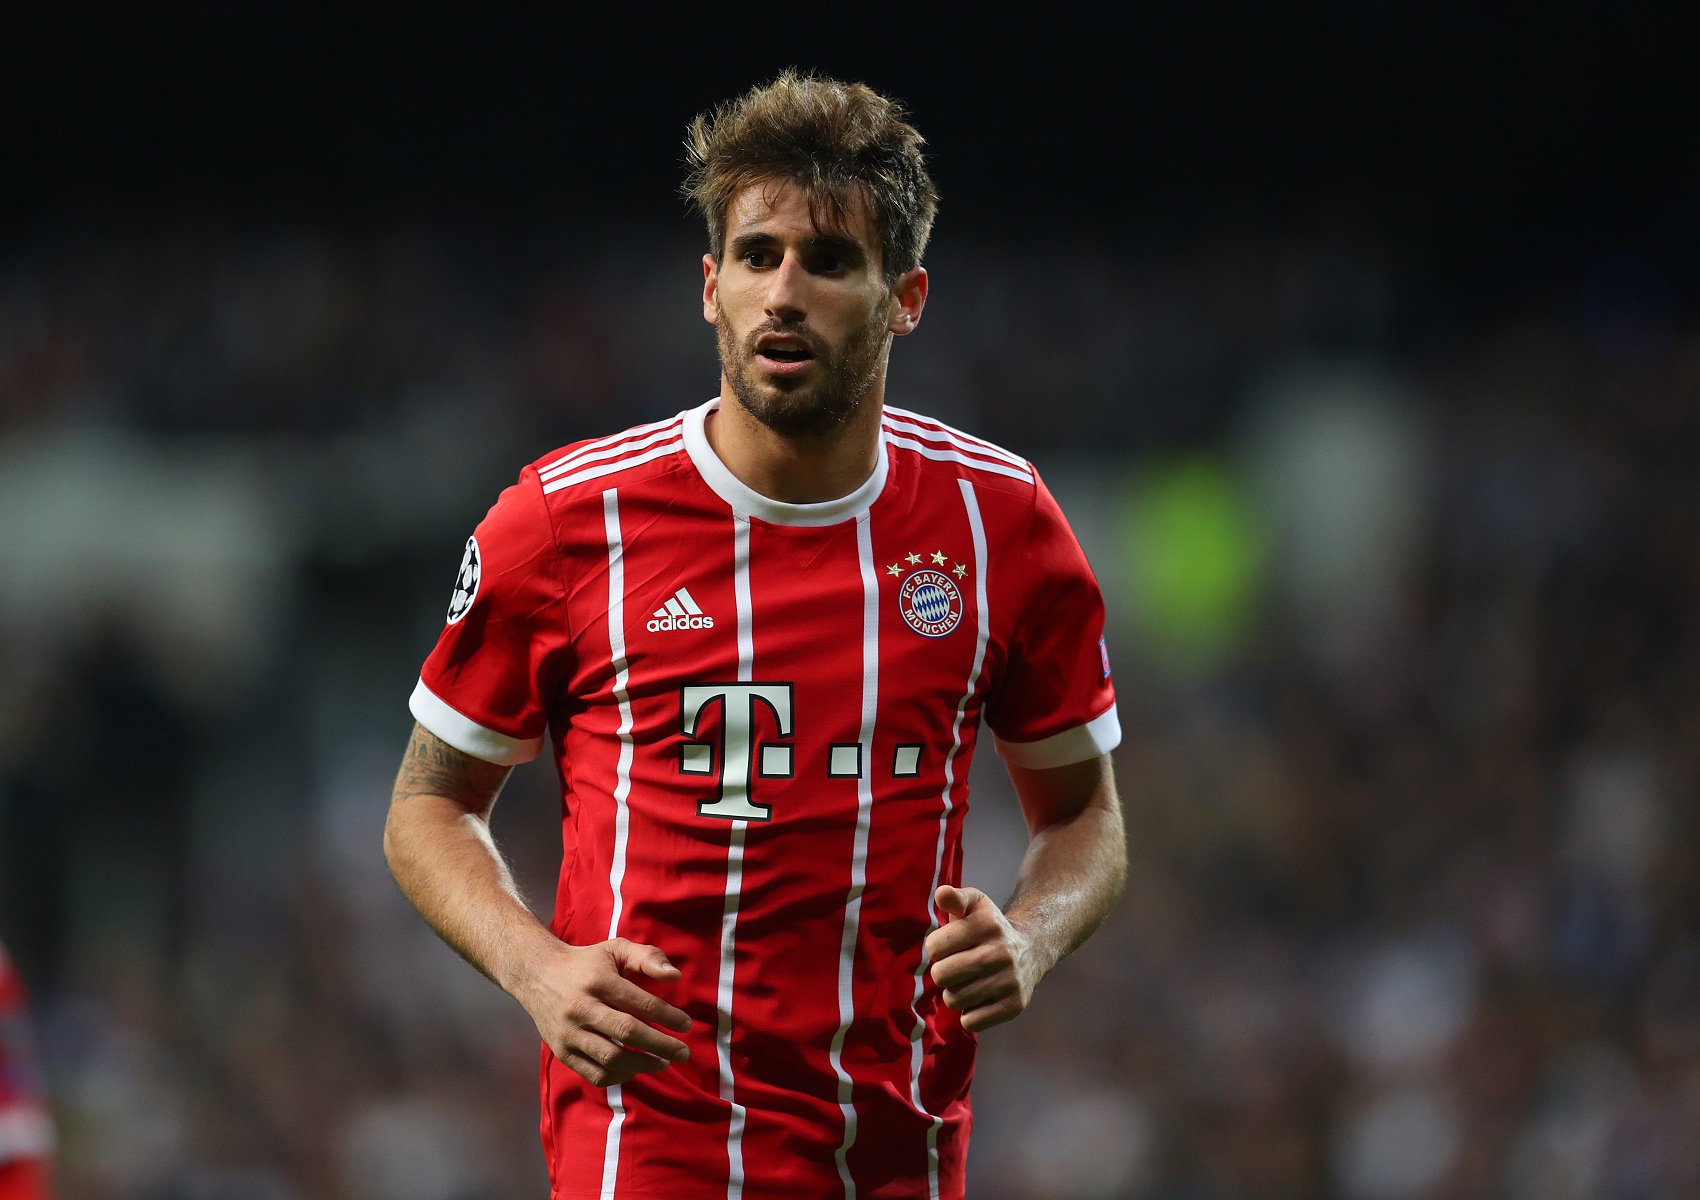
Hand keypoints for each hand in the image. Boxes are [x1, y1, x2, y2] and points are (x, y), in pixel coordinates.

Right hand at [517, 937, 692, 1087]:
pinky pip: (593, 1074)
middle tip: (683, 1052)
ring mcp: (569, 1033)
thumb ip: (648, 957)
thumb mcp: (616, 949)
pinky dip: (618, 1077)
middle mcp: (581, 1008)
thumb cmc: (586, 962)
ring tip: (663, 1063)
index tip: (686, 1025)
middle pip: (628, 1033)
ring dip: (643, 1065)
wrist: (536, 974)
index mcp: (598, 981)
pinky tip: (634, 1070)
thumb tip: (675, 976)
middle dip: (661, 1045)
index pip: (640, 1004)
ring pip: (611, 1058)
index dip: (668, 1017)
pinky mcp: (561, 1052)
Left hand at [924, 885, 1043, 1032]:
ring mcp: (1009, 980)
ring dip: (954, 993)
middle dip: (942, 972)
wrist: (1031, 949)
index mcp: (988, 924)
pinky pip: (971, 1021)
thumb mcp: (976, 905)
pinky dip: (968, 1013)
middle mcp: (1001, 952)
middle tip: (954, 968)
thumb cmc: (990, 927)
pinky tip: (978, 998)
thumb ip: (955, 898)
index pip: (935, 946)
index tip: (947, 946)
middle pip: (942, 975)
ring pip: (954, 999)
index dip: (936, 948)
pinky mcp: (1014, 1005)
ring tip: (966, 982)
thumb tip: (942, 893)